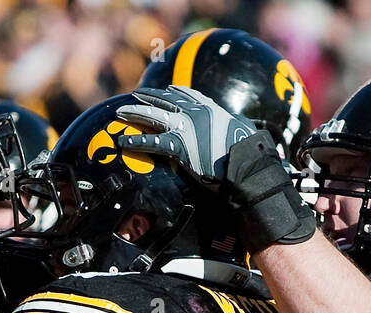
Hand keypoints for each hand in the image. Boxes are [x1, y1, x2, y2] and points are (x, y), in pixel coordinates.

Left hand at [117, 87, 314, 250]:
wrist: (248, 164)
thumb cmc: (250, 154)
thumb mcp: (244, 135)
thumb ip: (237, 131)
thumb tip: (246, 135)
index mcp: (212, 109)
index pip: (189, 96)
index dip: (175, 93)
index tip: (167, 90)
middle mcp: (196, 113)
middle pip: (167, 100)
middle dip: (149, 97)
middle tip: (135, 96)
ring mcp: (186, 127)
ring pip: (154, 115)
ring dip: (135, 113)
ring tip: (120, 112)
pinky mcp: (179, 145)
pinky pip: (153, 141)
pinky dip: (136, 140)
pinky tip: (123, 141)